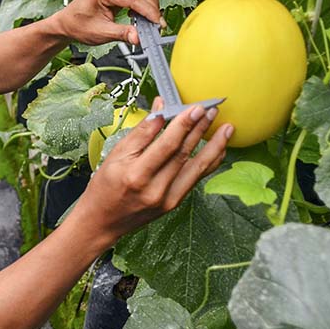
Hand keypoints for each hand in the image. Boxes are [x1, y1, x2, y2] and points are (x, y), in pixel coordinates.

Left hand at [51, 0, 161, 45]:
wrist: (67, 23)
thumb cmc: (78, 26)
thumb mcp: (100, 33)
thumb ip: (121, 34)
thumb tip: (139, 38)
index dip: (150, 12)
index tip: (159, 26)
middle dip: (153, 10)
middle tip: (157, 29)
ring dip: (151, 7)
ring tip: (149, 26)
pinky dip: (145, 5)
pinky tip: (141, 18)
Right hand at [76, 98, 231, 243]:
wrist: (103, 220)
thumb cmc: (105, 186)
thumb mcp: (115, 155)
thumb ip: (141, 132)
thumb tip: (160, 109)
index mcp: (137, 174)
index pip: (166, 145)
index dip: (183, 125)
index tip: (195, 108)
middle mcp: (155, 189)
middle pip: (183, 153)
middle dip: (200, 129)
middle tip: (212, 110)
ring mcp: (167, 199)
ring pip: (196, 167)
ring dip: (214, 145)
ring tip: (227, 128)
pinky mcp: (175, 203)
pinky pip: (196, 179)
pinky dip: (209, 162)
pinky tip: (219, 149)